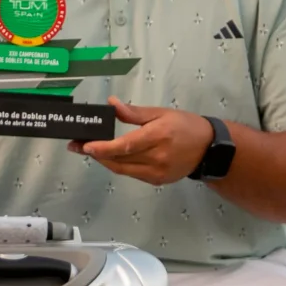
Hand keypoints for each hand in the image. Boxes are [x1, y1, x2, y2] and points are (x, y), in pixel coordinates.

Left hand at [70, 101, 212, 185]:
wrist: (208, 149)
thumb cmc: (185, 126)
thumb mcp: (161, 113)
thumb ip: (134, 112)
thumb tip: (112, 104)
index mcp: (158, 136)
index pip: (125, 146)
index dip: (103, 148)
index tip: (86, 146)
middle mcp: (157, 158)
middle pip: (119, 160)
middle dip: (96, 153)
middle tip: (76, 145)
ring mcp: (157, 173)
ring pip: (122, 169)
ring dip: (104, 160)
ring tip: (89, 150)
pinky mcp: (157, 181)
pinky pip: (131, 174)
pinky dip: (118, 165)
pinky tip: (109, 157)